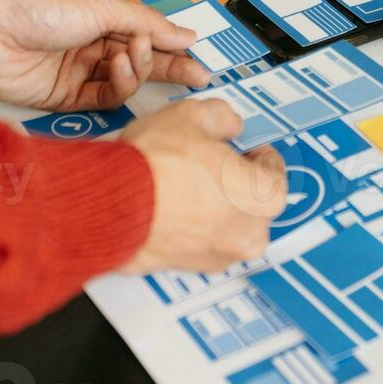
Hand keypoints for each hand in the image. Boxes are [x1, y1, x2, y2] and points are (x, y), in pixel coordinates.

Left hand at [0, 0, 209, 110]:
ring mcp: (77, 74)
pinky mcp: (62, 99)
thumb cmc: (34, 4)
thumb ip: (146, 24)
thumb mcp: (102, 7)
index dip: (174, 49)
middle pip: (141, 64)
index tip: (199, 59)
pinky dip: (117, 87)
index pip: (147, 37)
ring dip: (137, 71)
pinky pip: (101, 101)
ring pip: (124, 84)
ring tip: (130, 54)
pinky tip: (116, 68)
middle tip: (195, 75)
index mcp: (100, 19)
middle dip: (169, 68)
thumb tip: (186, 33)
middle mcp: (90, 47)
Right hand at [118, 100, 287, 273]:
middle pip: (253, 206)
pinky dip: (190, 225)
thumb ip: (222, 117)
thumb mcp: (192, 116)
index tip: (247, 148)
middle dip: (237, 185)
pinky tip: (169, 204)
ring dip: (214, 208)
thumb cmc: (155, 164)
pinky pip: (198, 242)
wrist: (107, 205)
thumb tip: (230, 125)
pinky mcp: (184, 267)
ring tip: (186, 183)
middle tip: (214, 165)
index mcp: (262, 198)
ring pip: (225, 227)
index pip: (275, 176)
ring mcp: (215, 257)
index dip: (259, 156)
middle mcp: (246, 235)